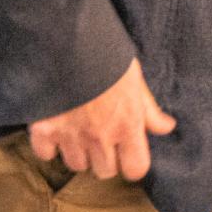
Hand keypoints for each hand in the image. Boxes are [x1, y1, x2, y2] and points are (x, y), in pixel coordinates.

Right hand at [28, 57, 174, 181]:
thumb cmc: (107, 56)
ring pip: (76, 165)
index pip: (136, 169)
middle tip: (101, 136)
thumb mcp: (135, 78)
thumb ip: (149, 109)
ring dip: (78, 152)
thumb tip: (167, 126)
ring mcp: (71, 136)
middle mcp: (100, 137)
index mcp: (128, 124)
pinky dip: (49, 145)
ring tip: (78, 129)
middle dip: (105, 158)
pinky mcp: (43, 130)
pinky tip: (55, 127)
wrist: (68, 39)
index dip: (132, 162)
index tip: (128, 152)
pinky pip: (46, 155)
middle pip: (105, 171)